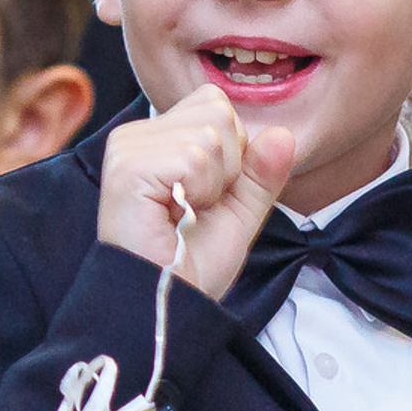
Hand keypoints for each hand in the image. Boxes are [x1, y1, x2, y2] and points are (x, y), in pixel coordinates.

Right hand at [94, 85, 294, 302]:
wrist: (166, 306)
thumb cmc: (191, 265)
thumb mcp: (240, 214)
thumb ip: (261, 173)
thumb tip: (284, 133)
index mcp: (157, 138)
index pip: (216, 104)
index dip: (232, 156)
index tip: (204, 199)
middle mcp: (136, 135)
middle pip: (218, 110)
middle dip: (227, 167)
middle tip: (194, 209)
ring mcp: (127, 149)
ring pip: (212, 132)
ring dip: (213, 185)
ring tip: (182, 215)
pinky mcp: (127, 168)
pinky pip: (196, 158)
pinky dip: (199, 193)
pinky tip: (172, 216)